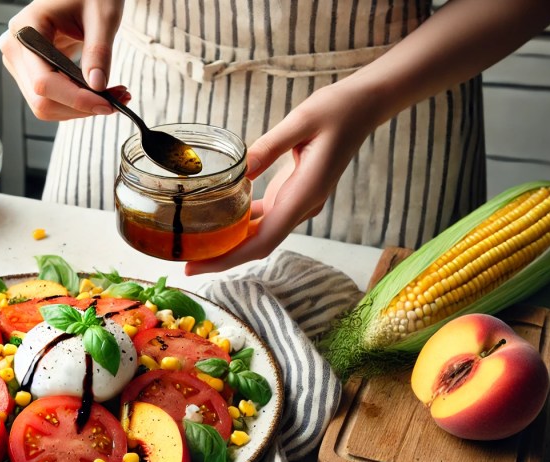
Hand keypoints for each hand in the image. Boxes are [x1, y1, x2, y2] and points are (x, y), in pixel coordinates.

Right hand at [0, 0, 127, 120]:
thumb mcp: (102, 16)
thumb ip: (99, 50)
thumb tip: (97, 86)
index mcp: (26, 29)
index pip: (44, 81)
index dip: (75, 98)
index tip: (107, 103)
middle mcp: (16, 48)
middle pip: (42, 99)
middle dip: (80, 107)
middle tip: (117, 101)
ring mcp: (20, 62)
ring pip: (45, 105)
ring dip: (80, 109)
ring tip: (113, 95)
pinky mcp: (31, 71)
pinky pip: (50, 99)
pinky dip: (76, 102)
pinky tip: (98, 93)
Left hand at [185, 82, 382, 274]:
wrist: (364, 107)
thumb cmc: (337, 110)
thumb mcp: (301, 121)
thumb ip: (270, 147)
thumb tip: (240, 169)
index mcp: (305, 194)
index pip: (263, 240)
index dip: (229, 258)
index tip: (199, 266)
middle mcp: (302, 205)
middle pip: (258, 244)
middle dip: (223, 257)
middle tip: (185, 262)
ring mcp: (298, 202)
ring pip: (261, 234)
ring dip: (230, 242)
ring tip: (195, 243)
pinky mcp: (294, 193)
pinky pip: (265, 217)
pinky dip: (242, 223)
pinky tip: (218, 218)